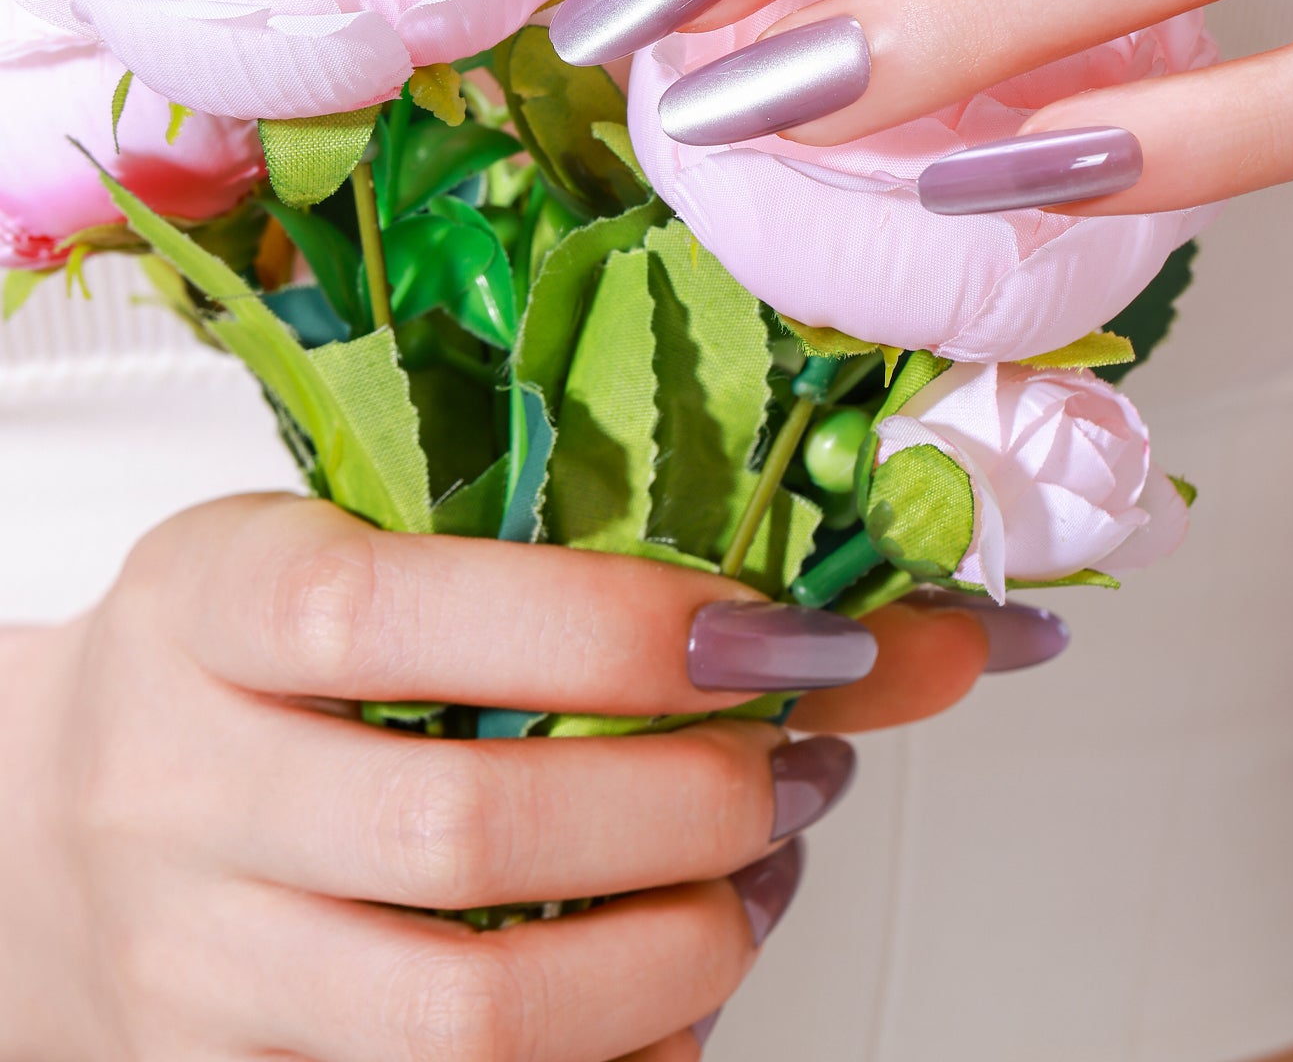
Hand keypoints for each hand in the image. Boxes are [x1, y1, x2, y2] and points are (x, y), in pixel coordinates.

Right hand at [0, 492, 999, 1061]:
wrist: (61, 822)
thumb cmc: (254, 655)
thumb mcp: (382, 549)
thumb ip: (618, 579)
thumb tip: (934, 630)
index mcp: (215, 602)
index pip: (395, 618)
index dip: (612, 631)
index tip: (782, 635)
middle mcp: (181, 788)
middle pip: (463, 835)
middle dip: (689, 806)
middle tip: (801, 763)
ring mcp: (200, 965)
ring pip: (469, 1023)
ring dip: (678, 951)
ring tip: (757, 875)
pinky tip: (671, 988)